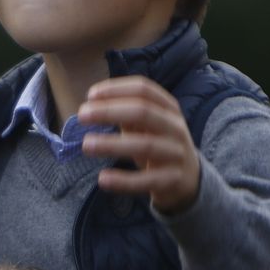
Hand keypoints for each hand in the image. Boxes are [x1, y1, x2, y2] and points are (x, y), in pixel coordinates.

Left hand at [77, 76, 200, 214]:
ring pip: (145, 145)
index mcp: (169, 108)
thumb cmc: (159, 144)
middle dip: (110, 111)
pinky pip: (147, 180)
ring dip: (112, 144)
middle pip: (143, 112)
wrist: (189, 179)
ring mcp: (176, 153)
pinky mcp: (172, 180)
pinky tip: (102, 179)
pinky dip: (124, 180)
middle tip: (81, 115)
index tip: (90, 96)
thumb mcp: (147, 125)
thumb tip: (93, 105)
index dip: (116, 89)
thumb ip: (125, 113)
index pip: (144, 90)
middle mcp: (176, 127)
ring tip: (85, 145)